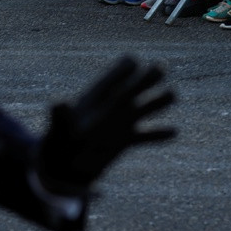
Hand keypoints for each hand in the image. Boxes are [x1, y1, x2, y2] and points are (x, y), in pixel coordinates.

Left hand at [36, 57, 174, 193]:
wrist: (62, 166)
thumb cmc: (57, 143)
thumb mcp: (58, 129)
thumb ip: (59, 116)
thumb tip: (58, 102)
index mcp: (94, 97)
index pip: (113, 76)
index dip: (123, 70)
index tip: (132, 63)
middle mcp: (111, 106)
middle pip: (135, 86)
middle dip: (148, 76)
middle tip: (159, 68)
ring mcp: (121, 122)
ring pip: (146, 107)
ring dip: (159, 101)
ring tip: (171, 95)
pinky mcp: (126, 140)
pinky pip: (147, 135)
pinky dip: (159, 134)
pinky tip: (173, 131)